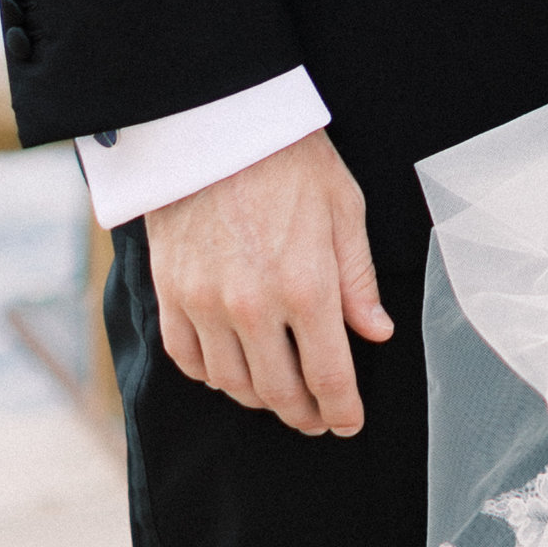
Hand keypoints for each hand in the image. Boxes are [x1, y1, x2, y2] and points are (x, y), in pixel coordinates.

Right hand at [144, 127, 392, 437]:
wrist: (213, 123)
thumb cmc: (287, 158)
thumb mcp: (342, 207)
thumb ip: (359, 279)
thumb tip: (377, 332)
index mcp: (306, 285)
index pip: (328, 376)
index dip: (342, 410)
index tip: (348, 423)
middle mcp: (253, 306)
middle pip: (279, 392)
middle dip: (304, 414)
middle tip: (318, 418)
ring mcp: (205, 304)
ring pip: (233, 384)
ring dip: (260, 399)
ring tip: (280, 395)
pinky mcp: (170, 295)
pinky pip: (189, 360)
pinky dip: (213, 375)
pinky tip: (233, 368)